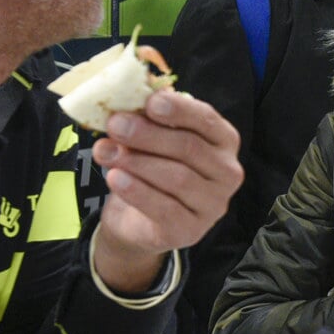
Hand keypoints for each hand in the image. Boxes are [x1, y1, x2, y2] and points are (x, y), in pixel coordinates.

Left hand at [90, 90, 242, 294]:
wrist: (139, 220)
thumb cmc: (152, 169)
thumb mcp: (151, 141)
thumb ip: (148, 121)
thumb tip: (128, 103)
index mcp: (223, 141)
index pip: (207, 120)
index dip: (180, 110)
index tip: (150, 102)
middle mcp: (227, 172)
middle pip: (189, 148)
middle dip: (148, 134)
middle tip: (115, 125)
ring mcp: (214, 205)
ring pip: (178, 178)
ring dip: (137, 162)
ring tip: (106, 152)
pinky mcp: (192, 230)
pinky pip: (165, 209)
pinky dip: (137, 191)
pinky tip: (115, 178)